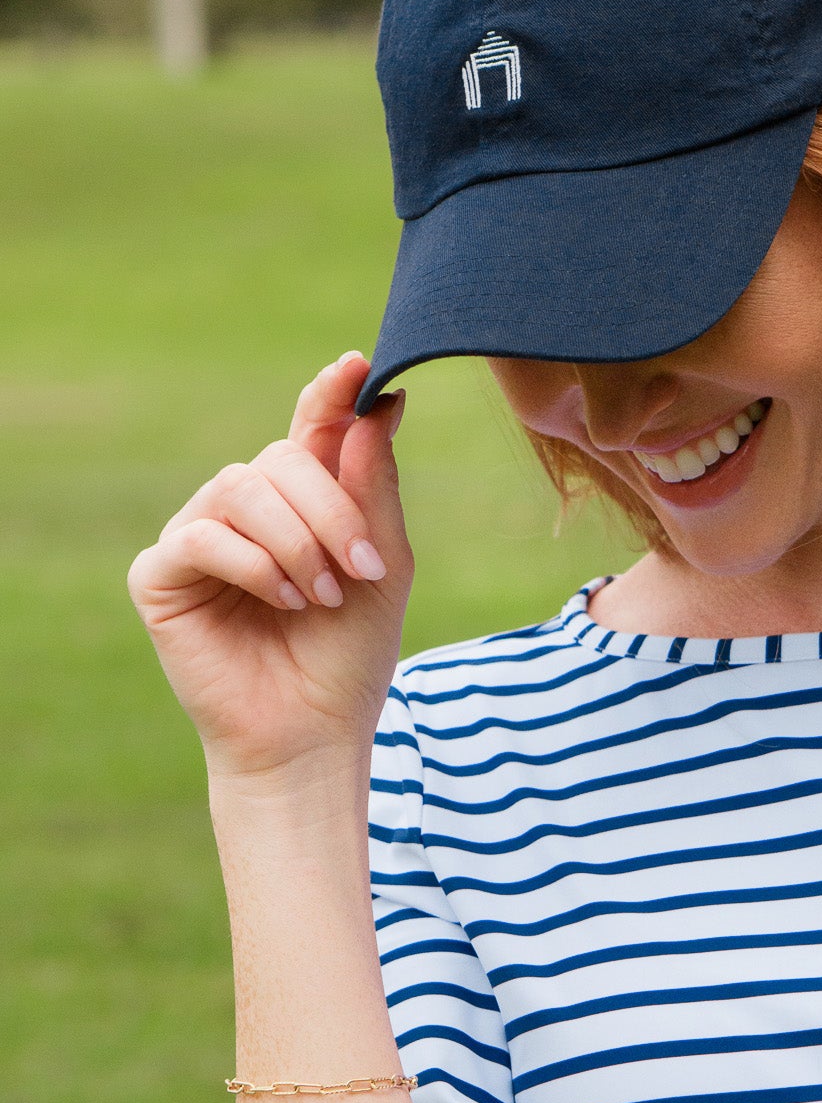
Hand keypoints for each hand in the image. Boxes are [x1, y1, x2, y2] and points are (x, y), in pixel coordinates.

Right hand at [127, 353, 412, 782]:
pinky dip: (253, 565)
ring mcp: (198, 538)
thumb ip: (373, 488)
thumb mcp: (381, 567)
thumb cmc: (348, 657)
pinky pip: (202, 535)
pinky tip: (282, 601)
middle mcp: (244, 511)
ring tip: (321, 596)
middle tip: (361, 567)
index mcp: (299, 504)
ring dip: (296, 541)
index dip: (329, 395)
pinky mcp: (161, 576)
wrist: (312, 735)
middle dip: (329, 508)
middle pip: (279, 459)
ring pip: (240, 489)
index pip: (309, 431)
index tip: (359, 367)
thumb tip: (373, 407)